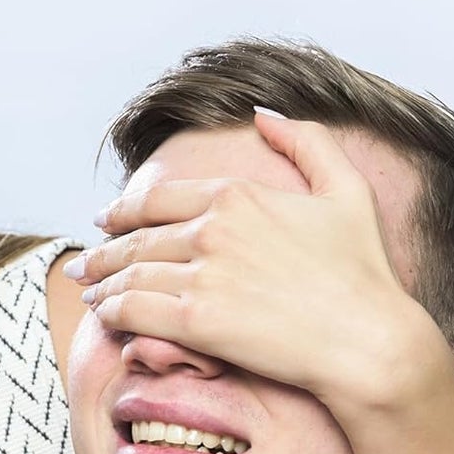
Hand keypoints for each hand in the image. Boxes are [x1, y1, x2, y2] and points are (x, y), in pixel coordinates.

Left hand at [66, 112, 449, 413]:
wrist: (369, 339)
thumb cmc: (365, 273)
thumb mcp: (347, 191)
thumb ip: (307, 143)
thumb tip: (263, 114)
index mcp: (238, 195)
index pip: (160, 200)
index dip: (125, 211)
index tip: (107, 219)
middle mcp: (212, 229)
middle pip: (137, 239)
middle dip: (104, 252)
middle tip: (85, 264)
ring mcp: (203, 275)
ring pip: (130, 275)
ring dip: (102, 283)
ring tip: (89, 291)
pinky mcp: (197, 321)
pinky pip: (135, 310)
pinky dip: (112, 311)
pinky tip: (103, 316)